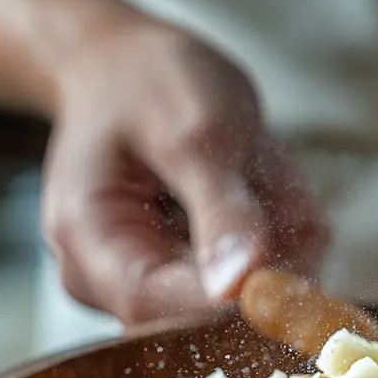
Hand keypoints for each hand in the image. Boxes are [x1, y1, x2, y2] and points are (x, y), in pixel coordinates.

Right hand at [43, 20, 327, 323]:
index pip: (157, 306)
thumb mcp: (193, 127)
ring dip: (280, 234)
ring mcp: (151, 284)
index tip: (289, 254)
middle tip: (270, 174)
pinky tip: (258, 179)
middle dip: (267, 252)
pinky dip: (279, 231)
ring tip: (257, 163)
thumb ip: (219, 208)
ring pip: (247, 294)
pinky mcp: (190, 280)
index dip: (230, 299)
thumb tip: (238, 286)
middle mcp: (109, 281)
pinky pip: (259, 276)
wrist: (128, 66)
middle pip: (209, 311)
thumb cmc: (147, 82)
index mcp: (88, 242)